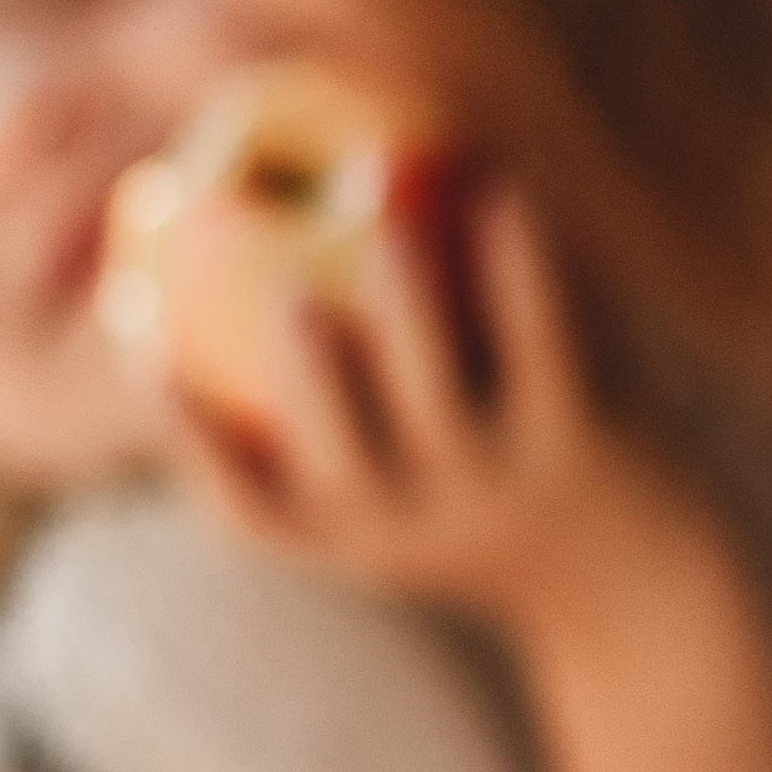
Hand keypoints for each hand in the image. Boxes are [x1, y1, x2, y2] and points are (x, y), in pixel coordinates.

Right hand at [175, 191, 699, 630]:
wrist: (628, 583)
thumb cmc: (478, 511)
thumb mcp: (397, 492)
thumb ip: (321, 415)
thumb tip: (236, 278)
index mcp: (347, 537)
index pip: (245, 506)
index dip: (187, 434)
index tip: (142, 346)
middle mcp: (412, 524)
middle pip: (337, 454)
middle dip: (300, 370)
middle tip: (274, 287)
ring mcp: (495, 487)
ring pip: (437, 398)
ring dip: (406, 305)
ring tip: (382, 207)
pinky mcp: (577, 445)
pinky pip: (541, 345)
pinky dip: (518, 267)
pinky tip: (502, 187)